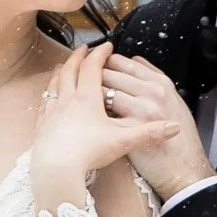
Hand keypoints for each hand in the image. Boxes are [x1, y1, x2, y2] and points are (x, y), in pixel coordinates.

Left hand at [31, 41, 193, 195]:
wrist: (55, 169)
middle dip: (78, 57)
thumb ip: (149, 133)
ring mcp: (52, 111)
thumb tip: (174, 127)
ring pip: (55, 83)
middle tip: (83, 48)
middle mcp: (67, 100)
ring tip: (64, 66)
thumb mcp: (123, 142)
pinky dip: (49, 92)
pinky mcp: (42, 125)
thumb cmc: (88, 153)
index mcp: (86, 98)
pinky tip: (50, 96)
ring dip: (62, 71)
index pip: (93, 68)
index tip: (106, 46)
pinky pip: (45, 101)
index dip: (100, 55)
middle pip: (70, 70)